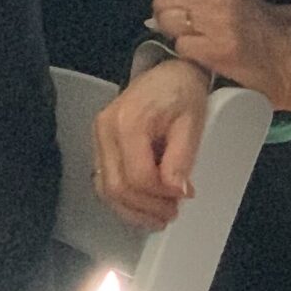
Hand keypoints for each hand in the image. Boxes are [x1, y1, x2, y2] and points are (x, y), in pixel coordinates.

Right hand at [93, 60, 209, 230]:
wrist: (168, 73)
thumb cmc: (181, 92)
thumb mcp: (191, 123)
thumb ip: (181, 159)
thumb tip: (177, 192)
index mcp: (128, 122)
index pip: (138, 176)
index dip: (160, 195)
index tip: (182, 196)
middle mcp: (105, 130)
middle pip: (117, 187)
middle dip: (146, 208)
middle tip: (172, 214)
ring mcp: (98, 138)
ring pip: (105, 190)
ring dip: (133, 210)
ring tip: (159, 217)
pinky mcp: (100, 145)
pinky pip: (105, 182)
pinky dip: (124, 201)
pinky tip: (143, 207)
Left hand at [150, 0, 290, 111]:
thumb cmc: (287, 29)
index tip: (176, 1)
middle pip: (161, 0)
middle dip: (166, 13)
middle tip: (180, 24)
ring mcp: (213, 26)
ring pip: (166, 23)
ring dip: (174, 33)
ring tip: (190, 39)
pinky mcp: (214, 53)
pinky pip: (181, 47)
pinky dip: (186, 53)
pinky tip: (200, 55)